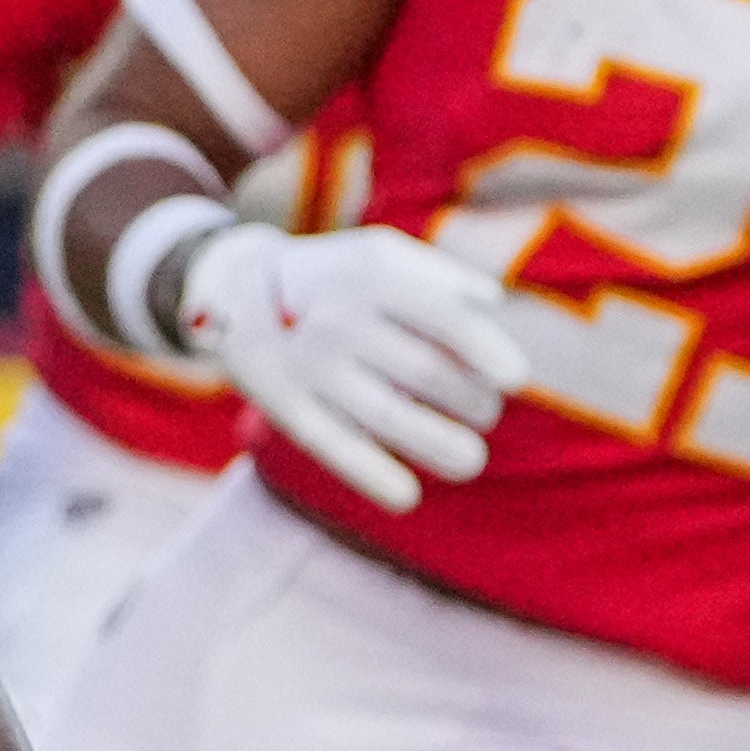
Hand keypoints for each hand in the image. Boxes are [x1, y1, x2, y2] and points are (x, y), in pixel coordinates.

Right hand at [167, 220, 527, 513]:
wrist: (234, 288)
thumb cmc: (336, 278)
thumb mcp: (381, 254)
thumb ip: (440, 278)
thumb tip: (494, 309)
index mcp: (374, 276)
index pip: (447, 317)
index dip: (487, 352)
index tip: (515, 379)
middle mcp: (340, 318)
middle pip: (426, 372)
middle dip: (472, 403)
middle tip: (483, 412)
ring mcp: (310, 364)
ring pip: (389, 416)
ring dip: (441, 446)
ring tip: (470, 459)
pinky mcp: (284, 404)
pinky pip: (334, 447)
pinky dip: (373, 476)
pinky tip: (406, 496)